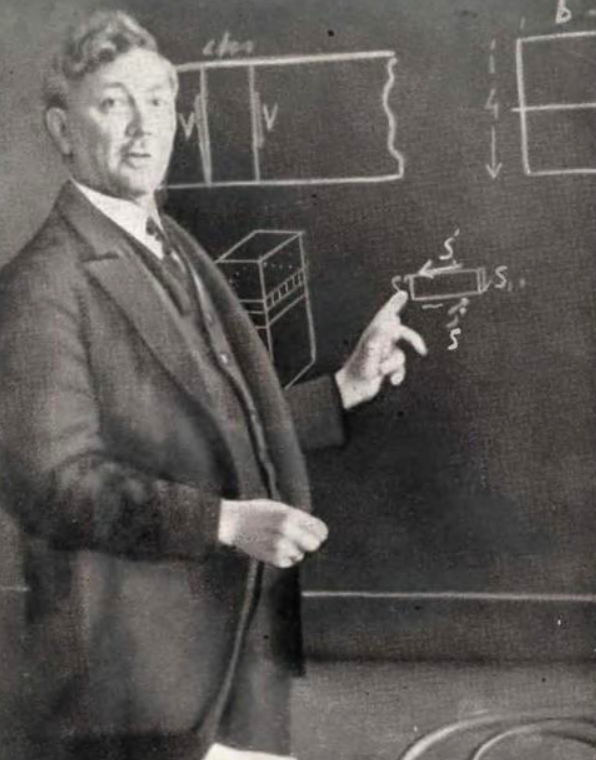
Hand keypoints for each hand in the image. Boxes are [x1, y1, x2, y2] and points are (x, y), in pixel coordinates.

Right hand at [218, 498, 327, 567]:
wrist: (233, 522)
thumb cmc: (258, 512)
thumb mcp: (279, 507)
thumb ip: (299, 518)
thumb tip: (319, 532)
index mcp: (290, 515)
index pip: (320, 530)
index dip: (320, 532)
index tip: (317, 533)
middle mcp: (286, 530)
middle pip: (314, 545)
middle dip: (310, 543)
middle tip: (301, 539)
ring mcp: (278, 545)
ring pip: (300, 555)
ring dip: (295, 551)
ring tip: (281, 541)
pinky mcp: (271, 558)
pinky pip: (288, 563)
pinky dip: (284, 558)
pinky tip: (275, 548)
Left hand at [335, 290, 426, 409]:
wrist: (353, 390)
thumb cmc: (358, 370)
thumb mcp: (371, 350)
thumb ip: (382, 333)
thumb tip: (394, 319)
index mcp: (374, 334)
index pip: (386, 315)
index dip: (395, 304)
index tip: (403, 294)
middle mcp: (379, 342)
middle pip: (402, 333)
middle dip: (413, 340)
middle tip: (421, 350)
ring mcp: (383, 355)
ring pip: (400, 355)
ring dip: (393, 365)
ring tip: (380, 371)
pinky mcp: (386, 366)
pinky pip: (400, 368)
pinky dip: (398, 375)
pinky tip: (392, 381)